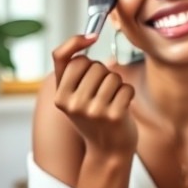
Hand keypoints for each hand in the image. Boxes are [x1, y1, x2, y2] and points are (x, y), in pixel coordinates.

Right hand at [51, 35, 138, 156]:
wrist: (108, 151)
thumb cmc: (92, 117)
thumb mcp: (72, 95)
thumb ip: (70, 68)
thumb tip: (88, 36)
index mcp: (59, 97)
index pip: (69, 59)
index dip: (78, 44)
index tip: (92, 37)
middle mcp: (72, 104)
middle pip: (95, 66)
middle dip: (103, 73)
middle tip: (101, 93)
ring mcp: (93, 111)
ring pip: (113, 75)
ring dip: (117, 85)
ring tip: (111, 101)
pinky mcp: (114, 116)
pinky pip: (126, 87)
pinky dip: (128, 93)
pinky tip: (122, 107)